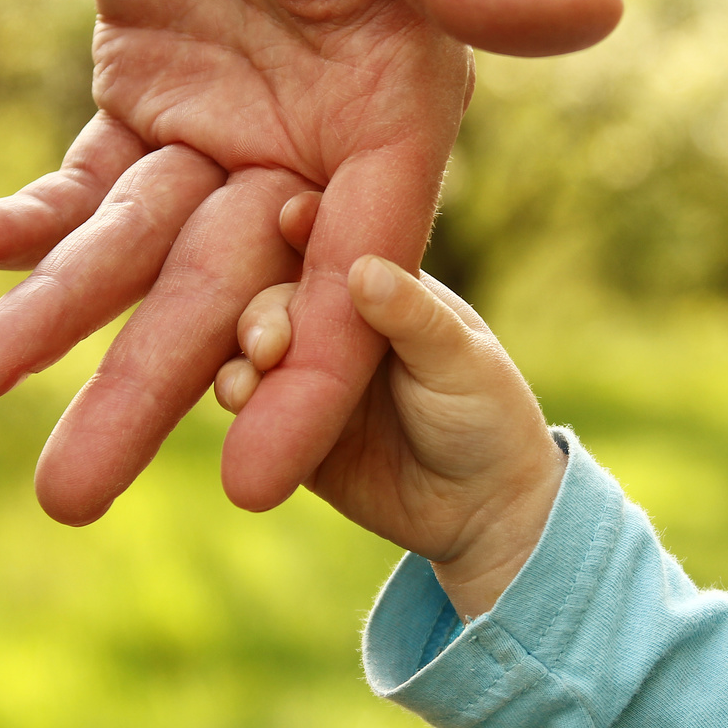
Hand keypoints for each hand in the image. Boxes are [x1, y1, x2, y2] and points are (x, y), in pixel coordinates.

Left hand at [0, 0, 620, 525]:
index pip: (353, 273)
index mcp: (393, 114)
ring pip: (145, 248)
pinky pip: (92, 180)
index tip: (247, 483)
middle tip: (67, 496)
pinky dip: (38, 218)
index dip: (306, 378)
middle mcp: (315, 141)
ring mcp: (231, 122)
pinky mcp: (151, 89)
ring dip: (63, 315)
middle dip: (152, 387)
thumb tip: (597, 12)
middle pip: (233, 290)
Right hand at [214, 195, 564, 618]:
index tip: (290, 217)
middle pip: (279, 299)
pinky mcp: (289, 428)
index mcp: (381, 290)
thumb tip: (363, 266)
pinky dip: (240, 403)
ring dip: (241, 359)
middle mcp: (335, 326)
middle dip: (264, 314)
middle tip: (268, 343)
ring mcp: (308, 377)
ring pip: (254, 352)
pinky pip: (252, 411)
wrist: (482, 511)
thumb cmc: (488, 416)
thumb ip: (412, 317)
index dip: (304, 229)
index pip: (333, 247)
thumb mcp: (461, 361)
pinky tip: (238, 405)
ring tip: (249, 377)